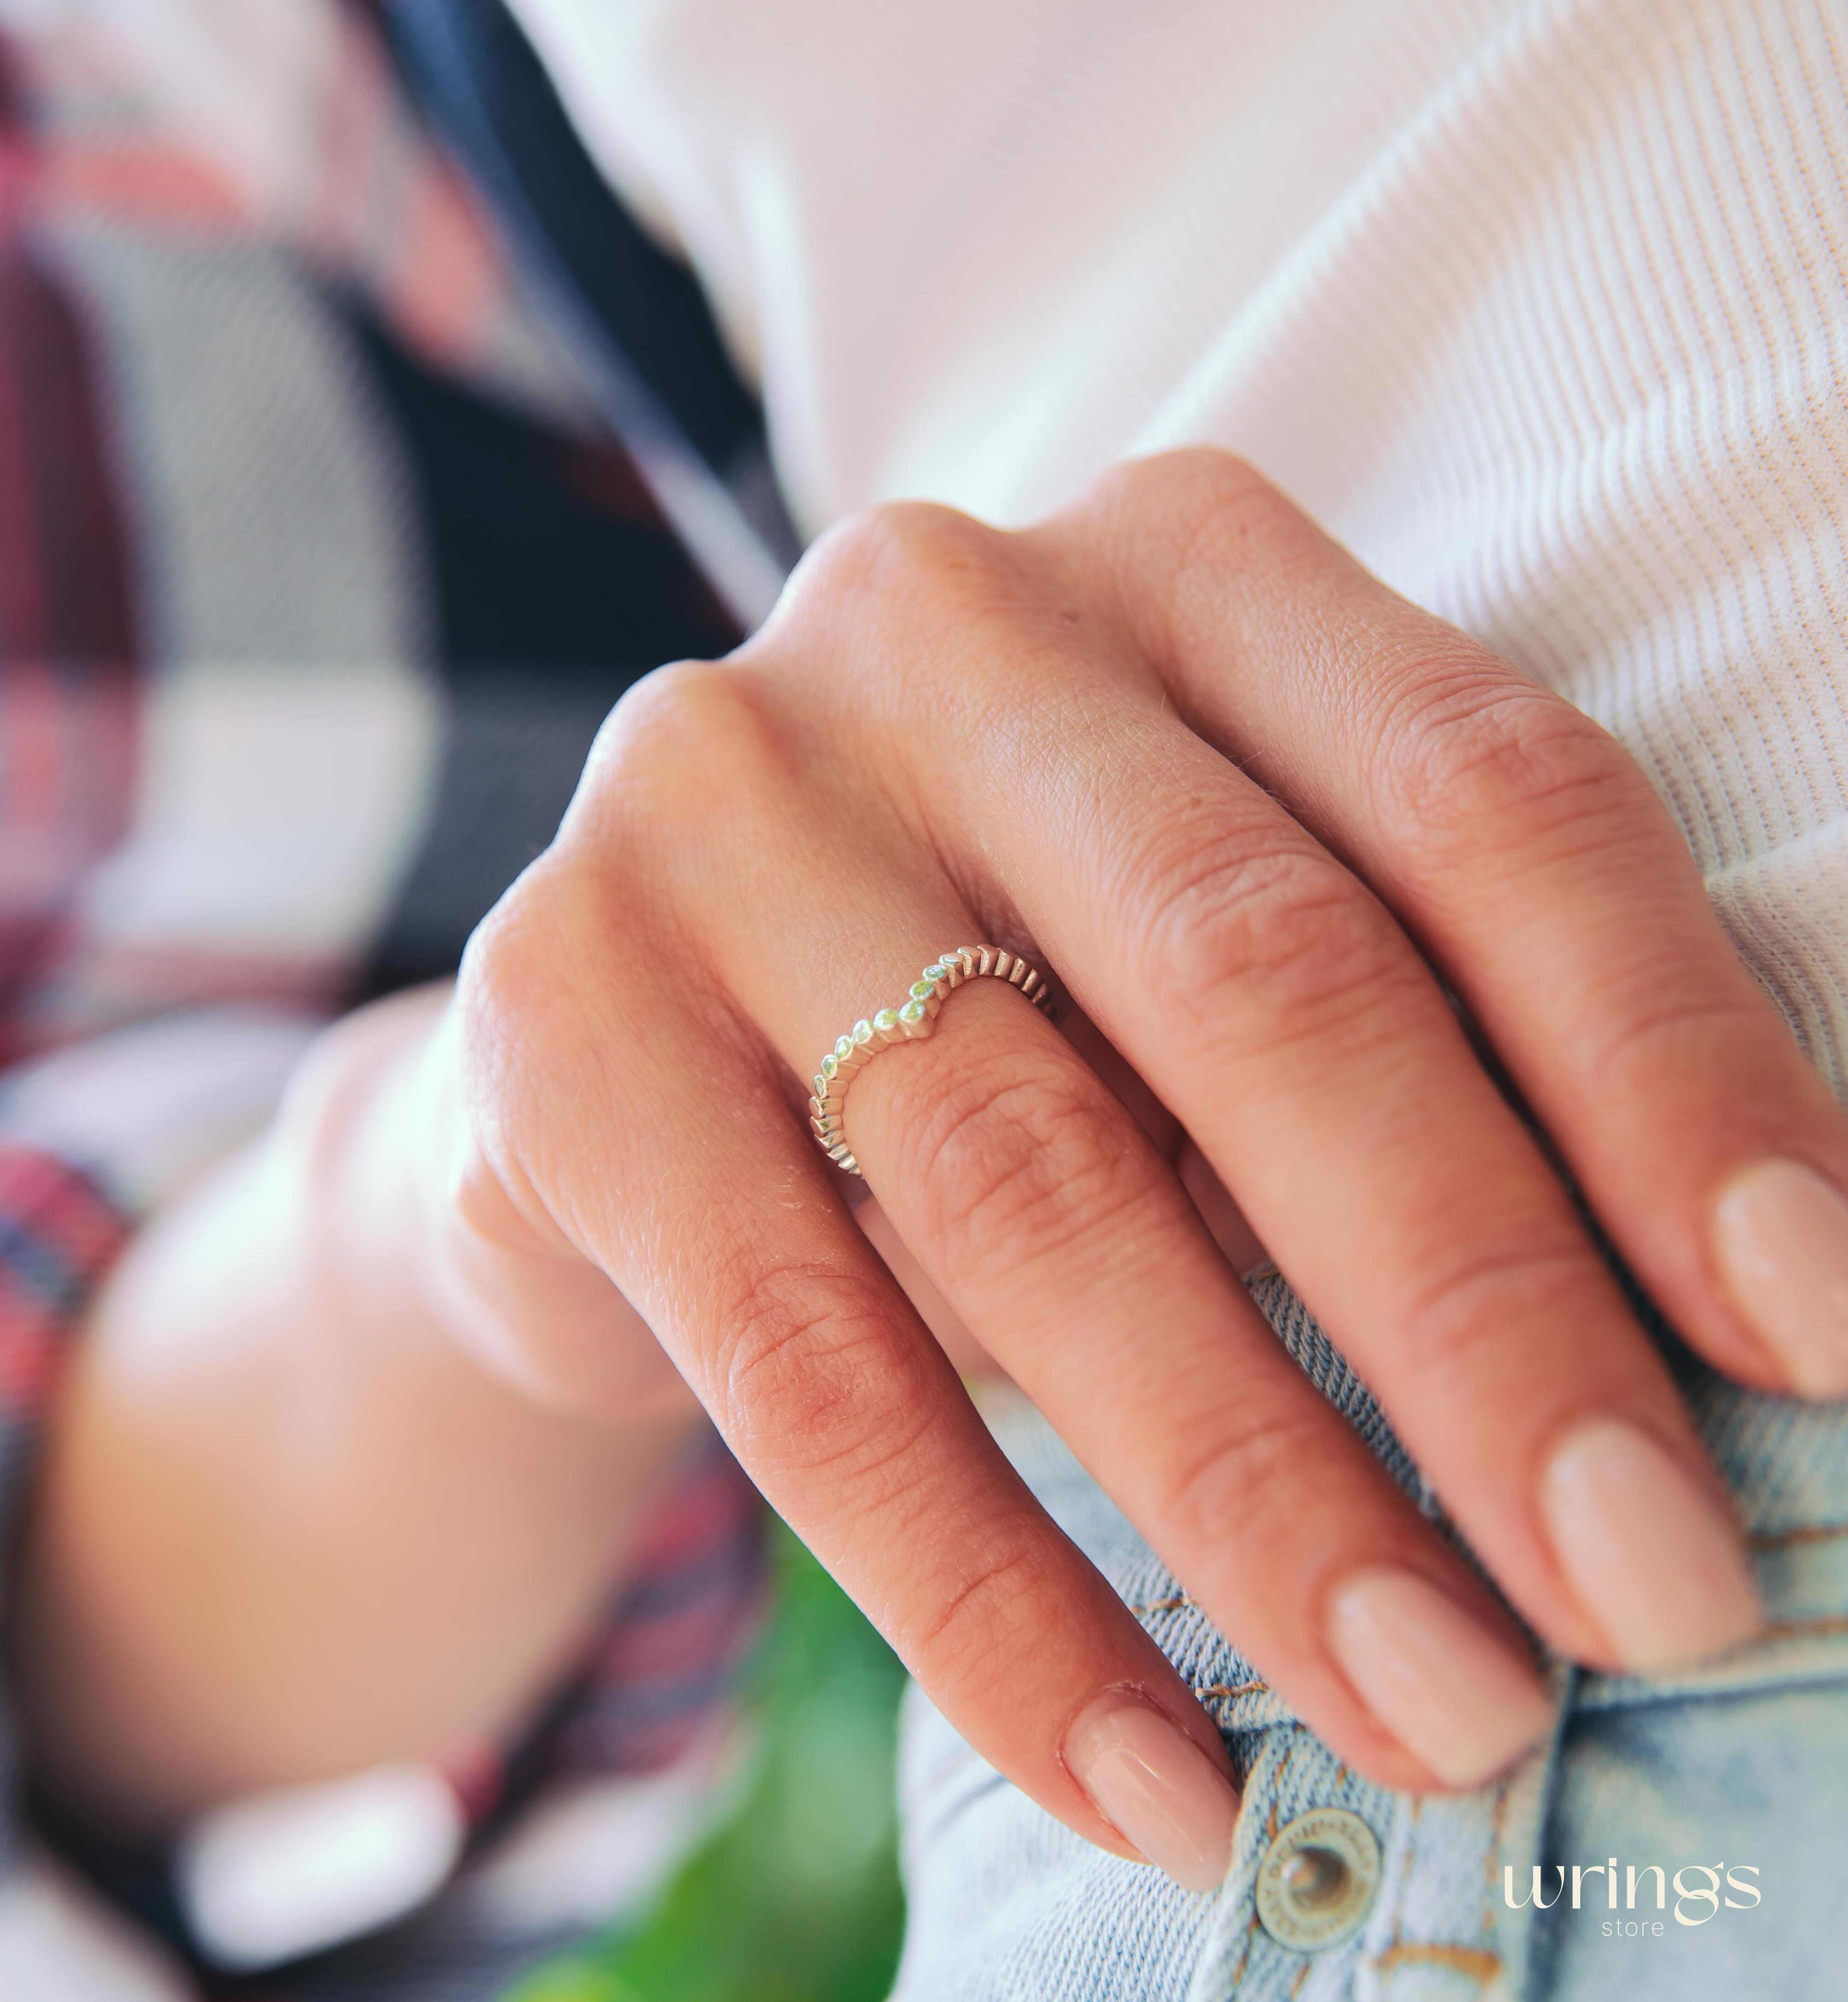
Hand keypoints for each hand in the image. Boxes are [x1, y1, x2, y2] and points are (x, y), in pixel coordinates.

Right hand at [441, 451, 1847, 1887]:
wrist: (646, 1043)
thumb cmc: (1018, 999)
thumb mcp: (1217, 983)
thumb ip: (1402, 1079)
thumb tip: (1686, 1369)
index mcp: (1180, 564)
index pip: (1486, 795)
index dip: (1668, 1066)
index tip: (1812, 1332)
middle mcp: (945, 629)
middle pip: (1265, 978)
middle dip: (1480, 1315)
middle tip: (1647, 1588)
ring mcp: (720, 798)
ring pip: (1035, 1180)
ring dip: (1258, 1487)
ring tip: (1436, 1707)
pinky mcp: (556, 1005)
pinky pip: (801, 1349)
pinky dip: (988, 1589)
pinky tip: (1141, 1766)